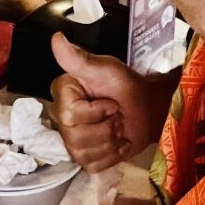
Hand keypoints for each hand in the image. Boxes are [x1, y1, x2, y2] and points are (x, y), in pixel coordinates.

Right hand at [50, 32, 156, 172]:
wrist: (148, 109)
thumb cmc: (128, 86)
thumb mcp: (107, 69)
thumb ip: (80, 58)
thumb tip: (56, 38)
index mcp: (63, 92)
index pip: (69, 114)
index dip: (96, 111)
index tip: (110, 101)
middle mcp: (61, 117)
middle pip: (76, 138)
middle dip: (106, 128)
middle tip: (117, 114)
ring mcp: (71, 140)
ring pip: (84, 154)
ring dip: (110, 142)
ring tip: (118, 127)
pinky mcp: (84, 158)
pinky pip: (93, 166)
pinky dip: (112, 156)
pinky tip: (118, 143)